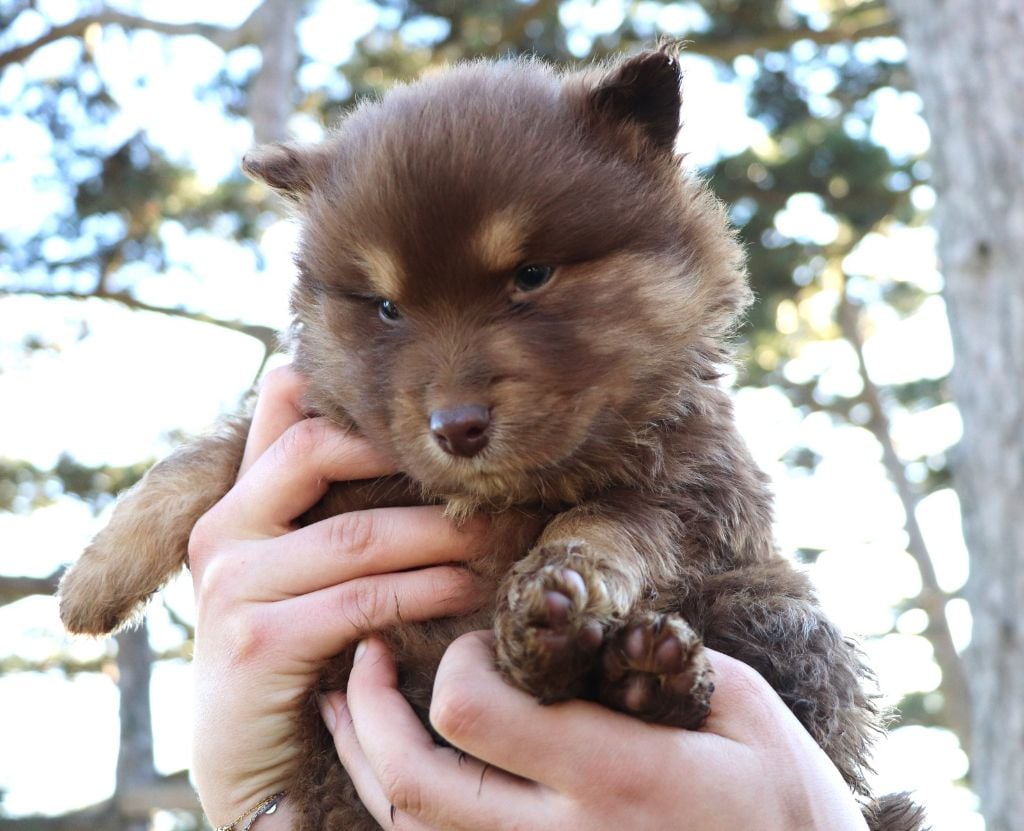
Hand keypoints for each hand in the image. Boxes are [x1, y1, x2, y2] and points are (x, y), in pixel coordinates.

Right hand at [189, 366, 488, 827]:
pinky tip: (466, 589)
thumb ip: (323, 511)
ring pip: (355, 535)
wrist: (251, 762)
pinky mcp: (258, 643)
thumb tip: (396, 442)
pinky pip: (361, 600)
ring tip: (496, 536)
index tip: (427, 417)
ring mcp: (233, 587)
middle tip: (480, 475)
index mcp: (232, 505)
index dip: (350, 401)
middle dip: (404, 460)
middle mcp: (221, 533)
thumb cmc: (292, 655)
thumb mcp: (295, 573)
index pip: (281, 412)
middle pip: (315, 453)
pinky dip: (424, 591)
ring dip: (438, 534)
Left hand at [322, 632, 868, 830]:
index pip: (473, 714)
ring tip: (349, 707)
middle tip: (364, 657)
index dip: (458, 662)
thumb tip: (583, 626)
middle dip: (370, 714)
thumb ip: (656, 661)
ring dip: (364, 764)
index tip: (485, 636)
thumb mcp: (745, 709)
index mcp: (617, 775)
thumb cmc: (791, 806)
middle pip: (415, 785)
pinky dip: (405, 810)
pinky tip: (393, 772)